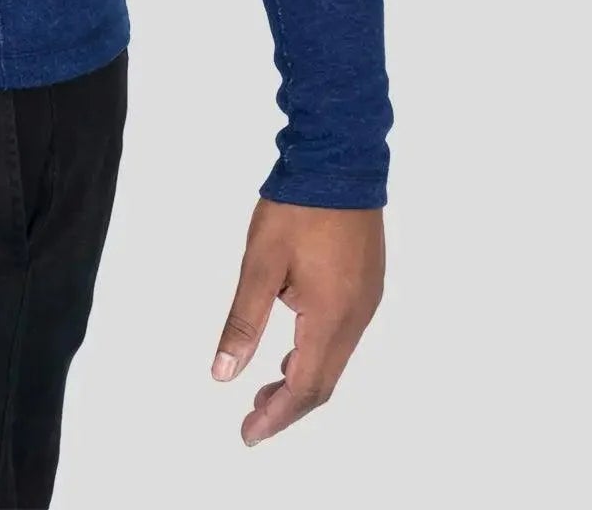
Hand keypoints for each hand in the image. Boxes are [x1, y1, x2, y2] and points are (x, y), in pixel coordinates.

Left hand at [211, 195, 383, 444]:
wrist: (339, 158)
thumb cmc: (297, 207)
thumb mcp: (260, 263)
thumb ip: (243, 321)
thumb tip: (223, 374)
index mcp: (330, 316)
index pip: (305, 387)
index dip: (276, 416)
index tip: (248, 434)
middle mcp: (356, 317)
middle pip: (324, 381)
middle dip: (288, 405)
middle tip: (252, 419)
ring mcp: (367, 300)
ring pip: (336, 359)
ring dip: (303, 380)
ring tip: (267, 388)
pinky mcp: (368, 283)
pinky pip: (344, 335)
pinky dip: (317, 354)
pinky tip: (294, 349)